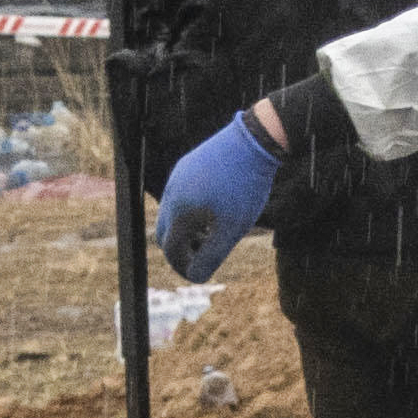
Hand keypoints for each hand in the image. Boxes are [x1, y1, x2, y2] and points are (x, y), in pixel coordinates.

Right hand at [147, 112, 278, 282]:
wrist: (254, 141)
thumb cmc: (245, 188)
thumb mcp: (232, 228)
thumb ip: (212, 255)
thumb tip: (195, 277)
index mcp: (179, 211)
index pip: (170, 249)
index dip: (183, 267)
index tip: (200, 273)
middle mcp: (171, 193)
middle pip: (164, 232)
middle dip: (179, 250)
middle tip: (202, 256)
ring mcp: (177, 176)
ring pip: (170, 212)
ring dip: (184, 230)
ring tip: (211, 235)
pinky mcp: (187, 164)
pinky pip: (179, 195)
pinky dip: (188, 211)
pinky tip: (212, 210)